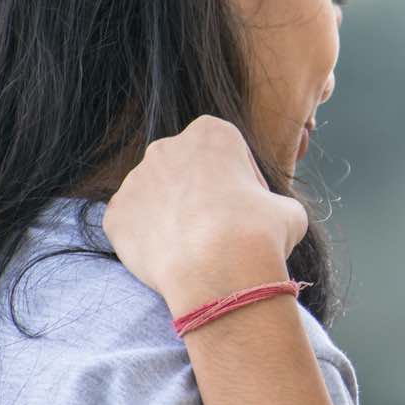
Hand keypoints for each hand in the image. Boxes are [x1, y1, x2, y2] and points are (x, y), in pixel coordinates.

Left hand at [102, 115, 307, 316]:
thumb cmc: (260, 233)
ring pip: (156, 195)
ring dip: (172, 215)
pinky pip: (133, 224)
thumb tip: (267, 214)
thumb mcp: (288, 209)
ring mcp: (135, 180)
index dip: (241, 180)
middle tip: (218, 229)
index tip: (249, 207)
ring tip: (194, 248)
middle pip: (185, 168)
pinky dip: (148, 239)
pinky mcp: (116, 214)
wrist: (219, 272)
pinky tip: (171, 258)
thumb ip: (269, 201)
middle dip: (199, 193)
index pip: (226, 151)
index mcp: (210, 132)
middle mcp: (166, 147)